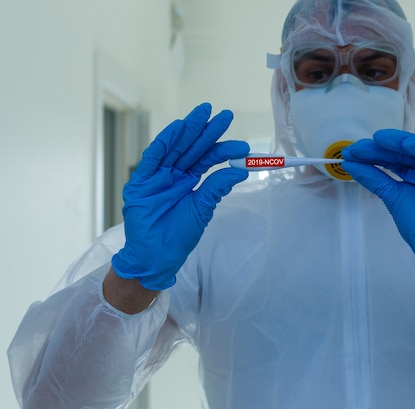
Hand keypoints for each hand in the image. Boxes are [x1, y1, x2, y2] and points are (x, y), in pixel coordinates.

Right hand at [111, 103, 248, 289]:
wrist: (156, 256)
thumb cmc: (179, 235)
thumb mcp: (202, 209)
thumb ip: (216, 188)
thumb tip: (241, 171)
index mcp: (188, 180)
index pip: (207, 159)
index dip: (223, 149)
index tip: (242, 145)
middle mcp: (173, 174)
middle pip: (192, 148)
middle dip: (207, 131)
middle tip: (225, 115)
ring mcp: (157, 176)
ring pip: (174, 148)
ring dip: (188, 130)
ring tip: (203, 115)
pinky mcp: (140, 182)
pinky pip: (153, 158)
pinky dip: (164, 143)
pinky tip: (177, 129)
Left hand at [342, 129, 414, 279]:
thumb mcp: (391, 196)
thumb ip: (373, 178)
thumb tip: (350, 164)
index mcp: (413, 175)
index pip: (391, 160)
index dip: (373, 154)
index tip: (352, 152)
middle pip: (402, 153)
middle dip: (381, 148)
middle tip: (359, 146)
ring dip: (399, 143)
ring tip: (378, 140)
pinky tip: (405, 145)